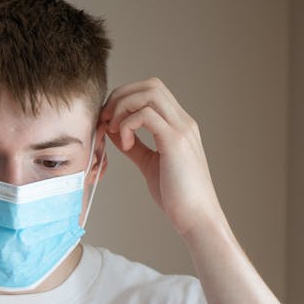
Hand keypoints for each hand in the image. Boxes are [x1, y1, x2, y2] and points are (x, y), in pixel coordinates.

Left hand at [100, 78, 222, 236]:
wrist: (197, 218)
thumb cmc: (177, 197)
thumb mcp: (150, 165)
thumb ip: (136, 146)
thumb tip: (116, 132)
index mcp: (179, 126)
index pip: (153, 92)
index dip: (126, 98)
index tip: (109, 120)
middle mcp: (183, 122)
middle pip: (150, 85)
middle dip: (121, 96)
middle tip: (106, 120)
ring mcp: (182, 130)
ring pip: (149, 93)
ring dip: (123, 107)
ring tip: (114, 131)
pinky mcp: (175, 142)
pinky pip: (146, 115)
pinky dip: (128, 124)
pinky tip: (125, 145)